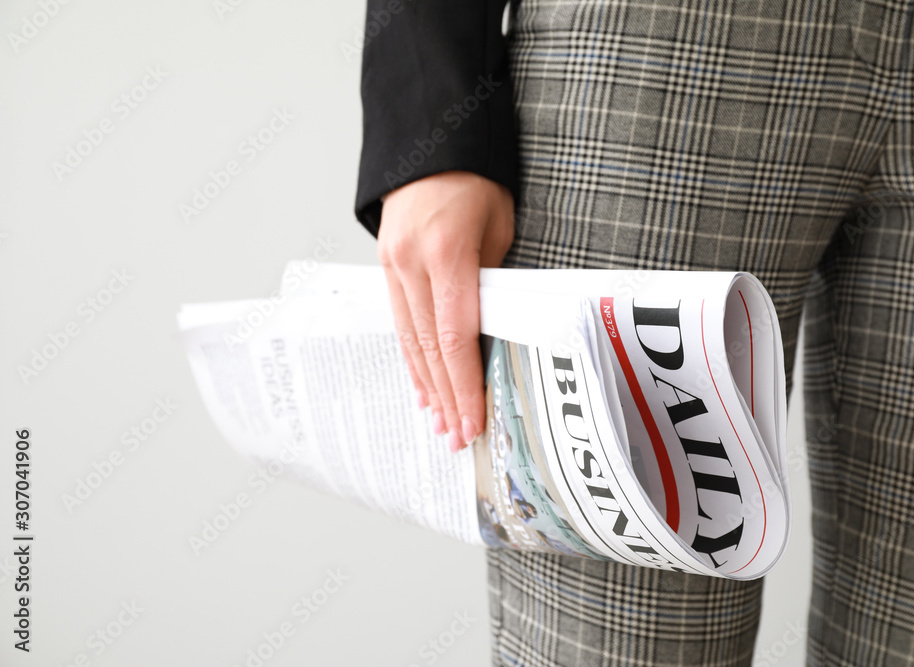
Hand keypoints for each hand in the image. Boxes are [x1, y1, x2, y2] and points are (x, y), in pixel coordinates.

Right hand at [378, 171, 514, 452]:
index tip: (474, 419)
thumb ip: (493, 280)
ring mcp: (393, 265)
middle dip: (446, 396)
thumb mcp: (500, 225)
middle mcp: (411, 264)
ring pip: (410, 339)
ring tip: (439, 422)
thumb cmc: (475, 177)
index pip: (456, 335)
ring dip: (427, 385)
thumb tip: (492, 329)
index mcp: (446, 253)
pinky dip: (413, 357)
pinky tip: (421, 384)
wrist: (429, 137)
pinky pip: (401, 321)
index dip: (465, 384)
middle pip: (430, 346)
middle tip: (459, 436)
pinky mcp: (385, 265)